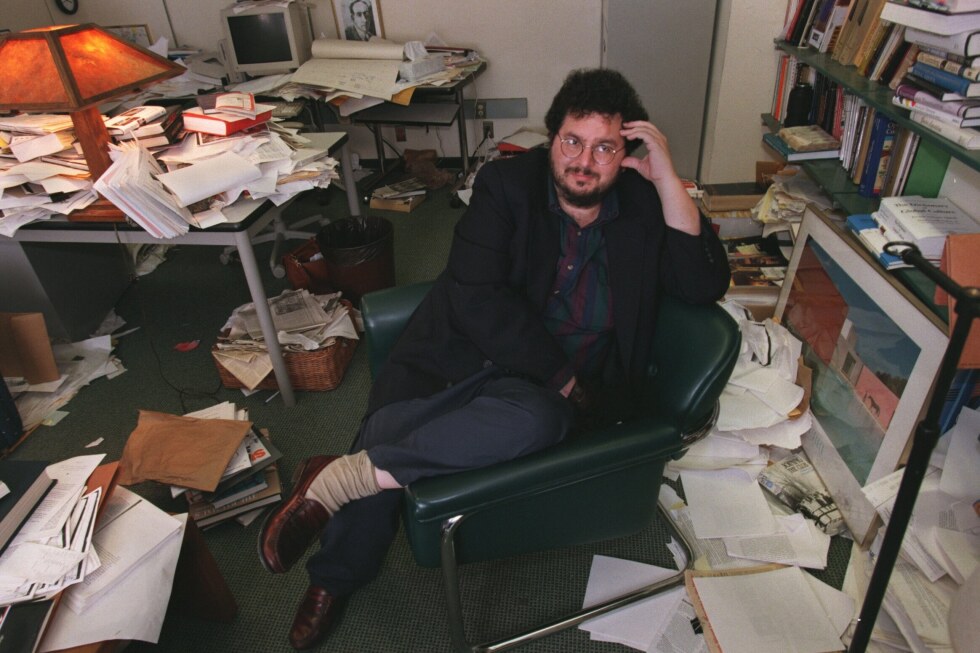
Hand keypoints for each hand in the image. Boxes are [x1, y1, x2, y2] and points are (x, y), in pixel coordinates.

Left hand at [619, 120, 699, 234]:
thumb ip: (632, 161)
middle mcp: (660, 139)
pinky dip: (636, 133)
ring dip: (633, 129)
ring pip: (645, 129)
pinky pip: (645, 134)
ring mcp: (659, 141)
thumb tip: (623, 161)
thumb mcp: (640, 165)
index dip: (636, 126)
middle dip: (634, 124)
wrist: (663, 179)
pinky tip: (629, 137)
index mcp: (658, 141)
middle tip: (624, 125)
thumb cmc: (656, 173)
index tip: (626, 128)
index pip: (647, 128)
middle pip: (647, 125)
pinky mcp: (657, 145)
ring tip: (624, 132)